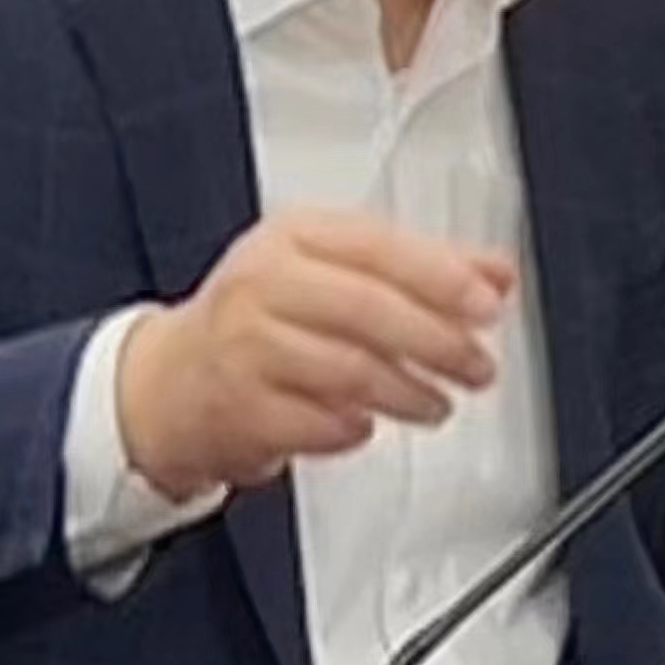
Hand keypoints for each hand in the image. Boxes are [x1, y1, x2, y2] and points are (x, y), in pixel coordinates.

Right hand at [118, 208, 512, 497]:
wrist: (168, 384)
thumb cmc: (258, 317)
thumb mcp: (333, 270)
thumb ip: (420, 267)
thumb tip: (497, 273)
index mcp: (293, 236)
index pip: (378, 247)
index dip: (442, 276)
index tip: (489, 303)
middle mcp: (264, 284)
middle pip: (367, 308)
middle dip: (437, 341)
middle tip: (478, 365)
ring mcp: (247, 347)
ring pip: (349, 370)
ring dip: (408, 393)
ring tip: (437, 403)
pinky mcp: (241, 409)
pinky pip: (319, 423)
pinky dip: (354, 428)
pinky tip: (369, 424)